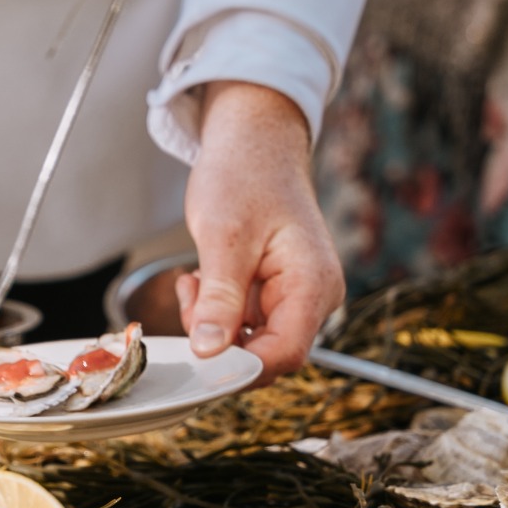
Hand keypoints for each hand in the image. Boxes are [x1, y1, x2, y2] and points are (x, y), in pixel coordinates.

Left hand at [178, 82, 343, 384]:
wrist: (254, 141)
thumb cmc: (245, 175)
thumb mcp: (223, 236)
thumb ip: (220, 298)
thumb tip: (210, 351)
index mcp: (313, 284)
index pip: (283, 354)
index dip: (239, 366)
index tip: (197, 358)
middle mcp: (314, 296)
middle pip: (266, 353)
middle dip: (221, 339)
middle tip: (192, 299)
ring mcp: (297, 296)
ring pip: (250, 340)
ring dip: (214, 322)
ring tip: (197, 279)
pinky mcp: (277, 292)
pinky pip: (244, 322)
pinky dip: (216, 309)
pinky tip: (202, 279)